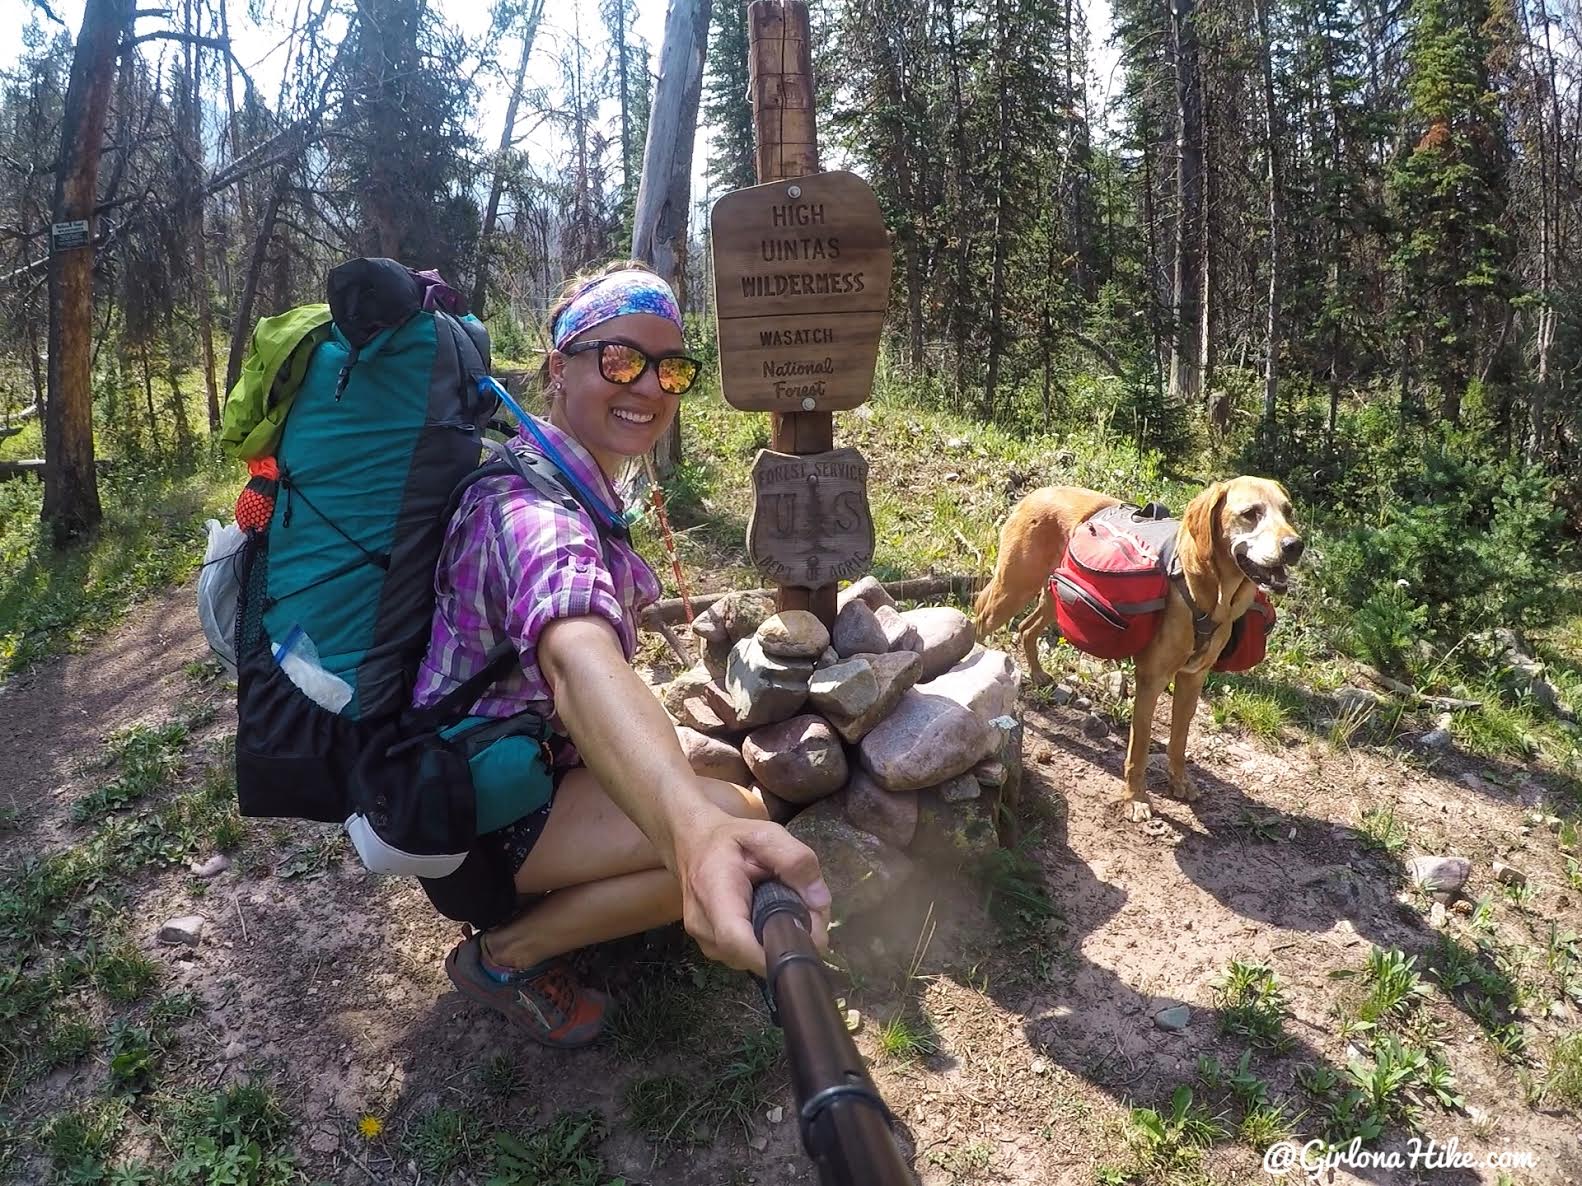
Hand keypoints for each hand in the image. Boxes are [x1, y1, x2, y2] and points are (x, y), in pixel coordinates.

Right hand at [673, 809, 830, 972]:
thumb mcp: (766, 834)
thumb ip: (795, 860)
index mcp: (713, 893)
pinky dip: (762, 944)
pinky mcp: (709, 945)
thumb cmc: (729, 837)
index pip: (736, 941)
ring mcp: (703, 939)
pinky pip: (742, 956)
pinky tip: (769, 919)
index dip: (773, 952)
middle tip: (809, 917)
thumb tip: (819, 902)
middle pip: (749, 956)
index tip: (806, 942)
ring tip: (788, 912)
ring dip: (774, 945)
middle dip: (785, 945)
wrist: (694, 841)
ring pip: (748, 960)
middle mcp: (702, 924)